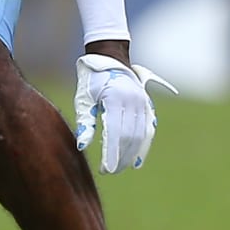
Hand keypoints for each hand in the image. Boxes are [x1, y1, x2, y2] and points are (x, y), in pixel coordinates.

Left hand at [74, 53, 176, 172]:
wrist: (110, 58)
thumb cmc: (91, 80)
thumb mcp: (84, 99)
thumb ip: (84, 123)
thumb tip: (81, 146)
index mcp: (115, 98)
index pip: (115, 132)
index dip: (112, 153)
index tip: (106, 169)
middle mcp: (133, 100)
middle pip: (130, 136)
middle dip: (121, 157)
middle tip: (110, 171)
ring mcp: (143, 102)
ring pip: (141, 134)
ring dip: (132, 154)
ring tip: (121, 168)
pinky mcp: (147, 105)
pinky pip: (148, 129)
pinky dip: (143, 146)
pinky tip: (137, 161)